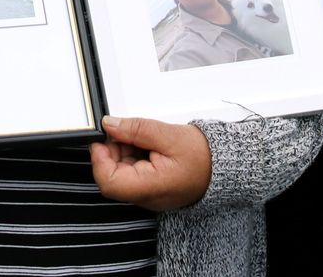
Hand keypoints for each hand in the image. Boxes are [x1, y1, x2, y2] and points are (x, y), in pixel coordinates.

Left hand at [90, 116, 211, 210]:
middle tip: (127, 132)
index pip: (109, 182)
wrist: (223, 166)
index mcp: (151, 187)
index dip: (99, 159)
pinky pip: (132, 175)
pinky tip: (149, 146)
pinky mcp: (150, 190)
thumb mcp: (168, 134)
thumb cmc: (203, 155)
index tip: (102, 139)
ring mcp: (148, 195)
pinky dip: (135, 158)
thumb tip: (110, 125)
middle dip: (113, 151)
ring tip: (145, 138)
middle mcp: (146, 197)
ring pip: (121, 175)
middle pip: (113, 177)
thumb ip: (136, 129)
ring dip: (125, 153)